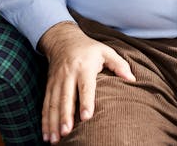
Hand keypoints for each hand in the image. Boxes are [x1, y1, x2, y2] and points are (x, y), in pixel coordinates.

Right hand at [38, 22, 135, 142]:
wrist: (64, 40)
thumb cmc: (89, 48)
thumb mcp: (106, 51)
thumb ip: (119, 65)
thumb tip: (132, 79)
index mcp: (84, 67)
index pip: (85, 86)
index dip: (86, 101)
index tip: (86, 117)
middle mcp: (68, 75)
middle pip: (66, 98)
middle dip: (65, 116)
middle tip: (66, 133)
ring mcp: (57, 81)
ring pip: (53, 104)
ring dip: (52, 123)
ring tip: (53, 140)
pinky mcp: (49, 86)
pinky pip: (45, 105)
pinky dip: (44, 121)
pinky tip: (45, 135)